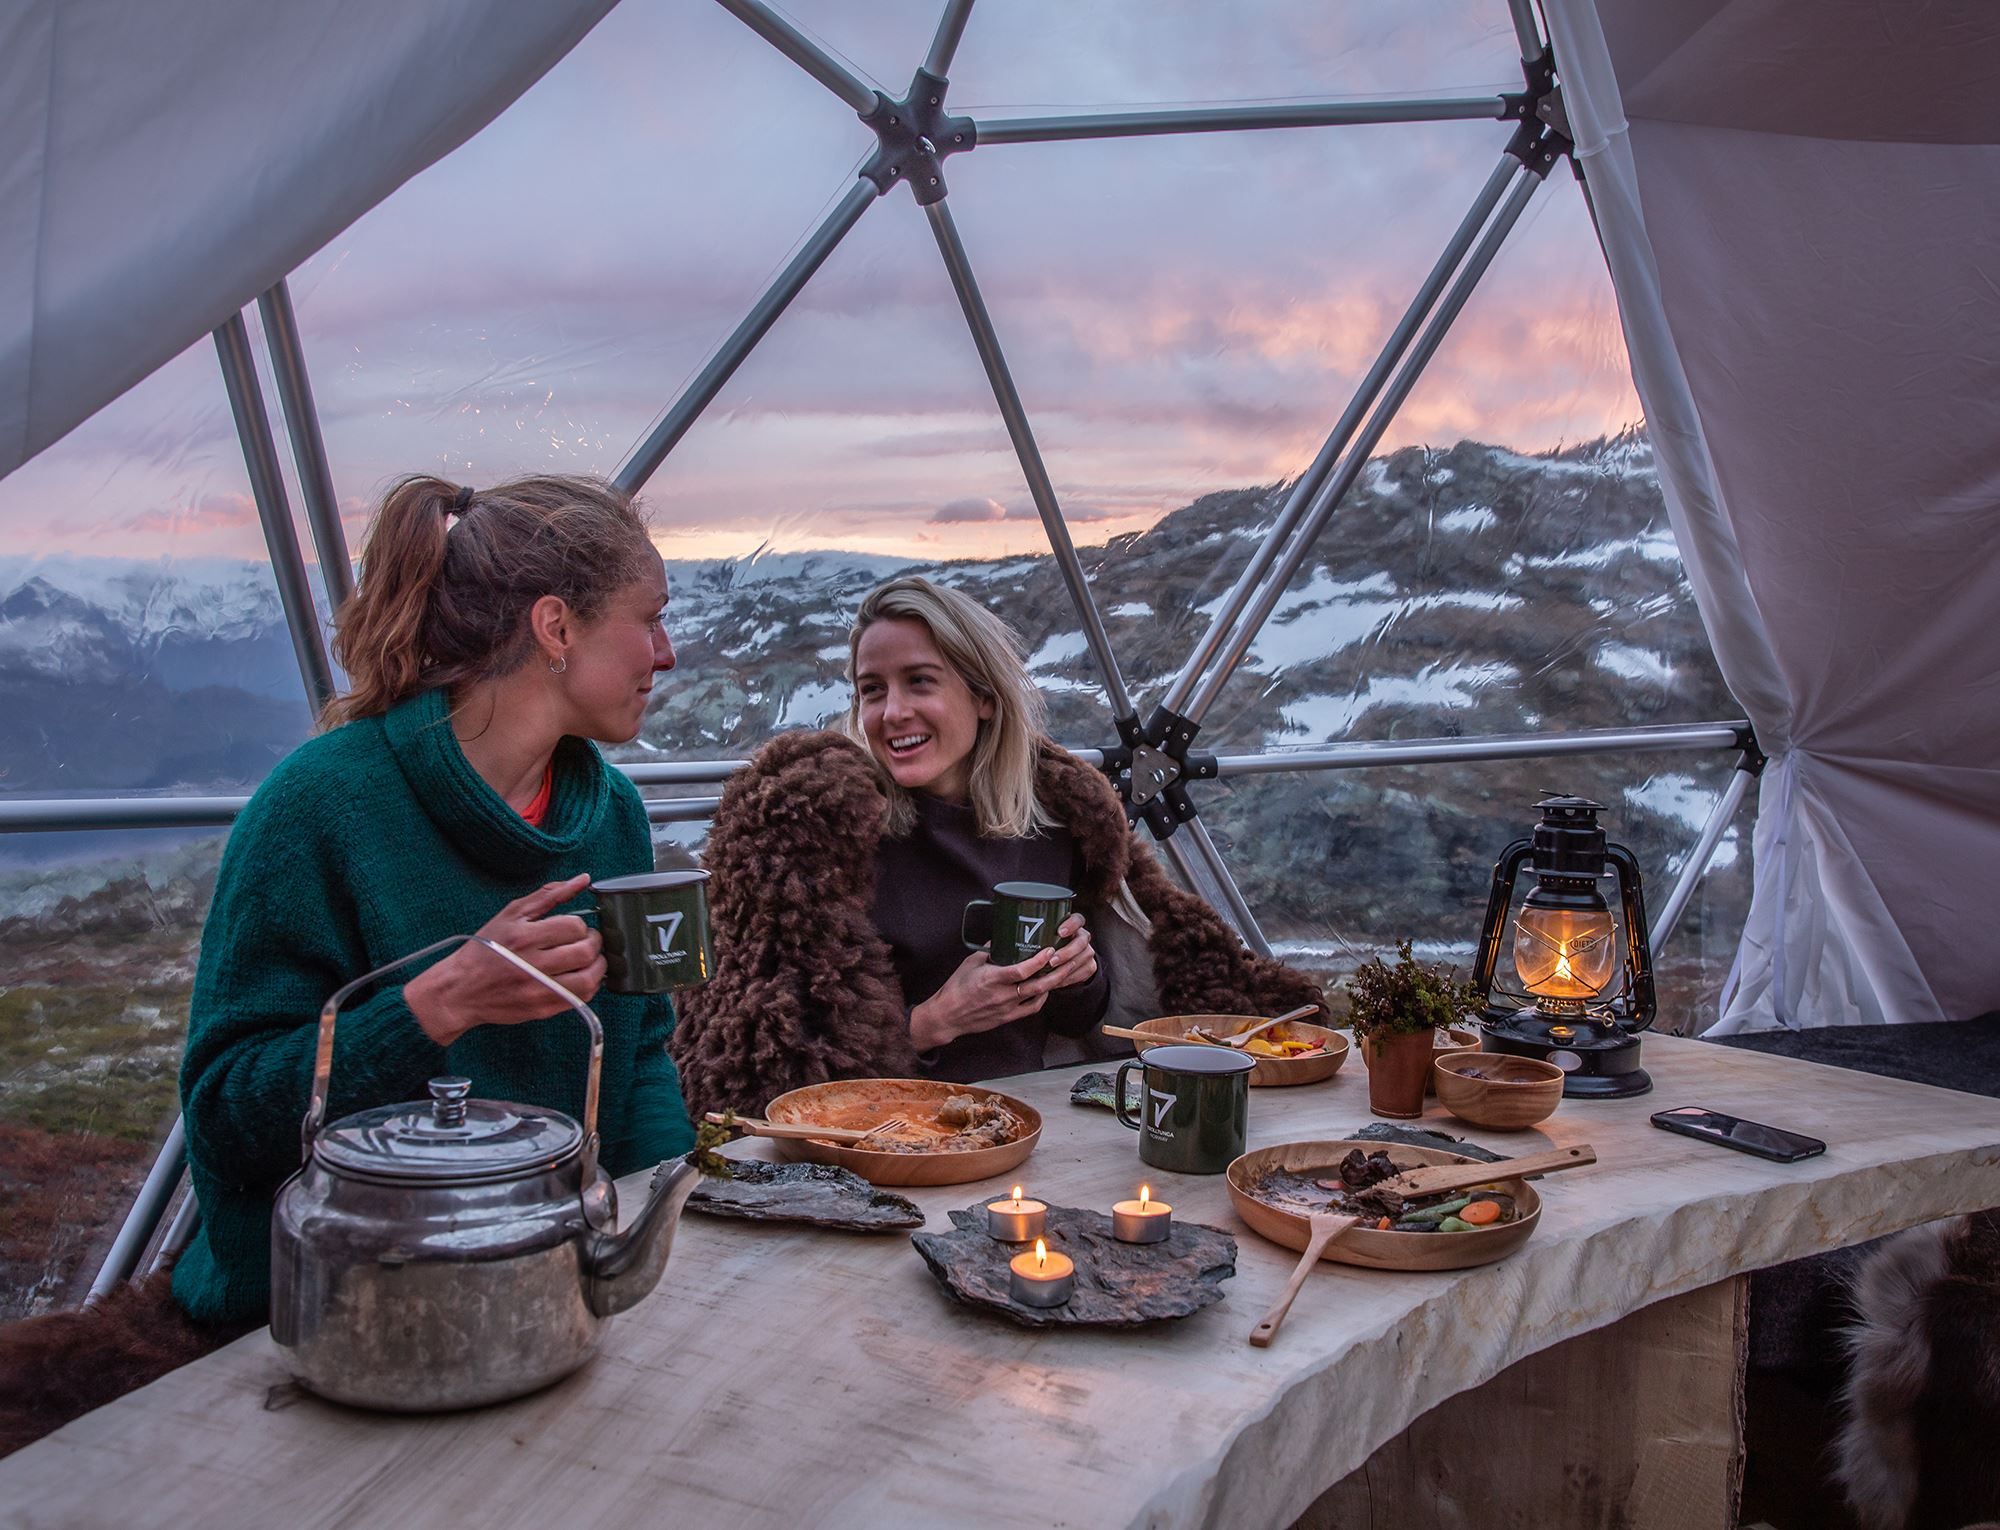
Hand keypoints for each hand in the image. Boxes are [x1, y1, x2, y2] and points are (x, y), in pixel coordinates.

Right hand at [406, 875, 604, 1045]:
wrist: (460, 989)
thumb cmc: (485, 948)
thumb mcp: (511, 914)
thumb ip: (549, 895)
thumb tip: (583, 879)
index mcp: (524, 937)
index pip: (574, 927)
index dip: (581, 925)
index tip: (575, 928)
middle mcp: (533, 965)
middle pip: (585, 952)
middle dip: (594, 943)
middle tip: (587, 941)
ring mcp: (538, 990)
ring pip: (589, 979)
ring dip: (598, 967)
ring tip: (589, 959)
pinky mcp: (543, 1009)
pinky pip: (581, 999)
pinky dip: (590, 986)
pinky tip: (580, 976)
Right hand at [909, 946, 1059, 1051]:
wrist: (948, 1015)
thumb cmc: (956, 988)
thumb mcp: (971, 963)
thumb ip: (989, 950)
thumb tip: (1002, 937)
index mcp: (992, 979)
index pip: (1022, 970)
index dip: (1039, 960)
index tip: (1050, 950)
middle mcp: (1002, 995)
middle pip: (1037, 985)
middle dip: (1056, 972)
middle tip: (1067, 960)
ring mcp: (1006, 1008)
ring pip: (1038, 997)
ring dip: (1053, 985)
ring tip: (1063, 973)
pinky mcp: (1007, 1018)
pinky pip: (1031, 1009)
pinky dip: (1042, 999)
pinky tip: (1046, 990)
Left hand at [1039, 914, 1097, 992]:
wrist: (1062, 962)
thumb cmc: (1044, 945)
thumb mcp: (1040, 935)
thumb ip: (1032, 933)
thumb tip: (1010, 931)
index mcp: (1073, 925)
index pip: (1077, 920)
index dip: (1071, 925)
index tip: (1060, 932)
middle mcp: (1082, 936)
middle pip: (1081, 941)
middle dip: (1067, 952)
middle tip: (1051, 961)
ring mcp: (1088, 951)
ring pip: (1083, 958)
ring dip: (1067, 967)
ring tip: (1051, 974)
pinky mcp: (1090, 966)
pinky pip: (1082, 973)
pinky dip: (1069, 978)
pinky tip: (1057, 982)